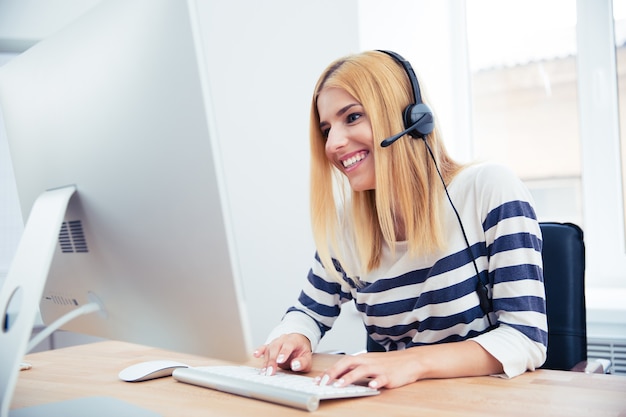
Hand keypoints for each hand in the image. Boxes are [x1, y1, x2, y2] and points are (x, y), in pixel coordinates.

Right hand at [253, 333, 312, 375]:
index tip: (280, 361)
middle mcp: (283, 339)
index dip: (284, 353)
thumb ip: (303, 362)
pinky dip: (259, 351)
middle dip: (272, 360)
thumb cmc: (301, 352)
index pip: (288, 345)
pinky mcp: (269, 346)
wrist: (297, 343)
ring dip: (266, 361)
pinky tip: (255, 355)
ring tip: (264, 372)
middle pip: (276, 348)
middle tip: (270, 372)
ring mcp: (275, 342)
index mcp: (293, 340)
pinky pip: (263, 347)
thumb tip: (295, 365)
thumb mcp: (307, 358)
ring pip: (269, 349)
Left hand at [317, 341, 502, 388]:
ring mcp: (379, 368)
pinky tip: (370, 386)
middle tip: (323, 383)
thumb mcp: (370, 363)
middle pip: (348, 364)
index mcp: (362, 358)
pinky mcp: (390, 376)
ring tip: (340, 386)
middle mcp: (368, 361)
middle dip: (334, 374)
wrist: (412, 361)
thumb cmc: (389, 363)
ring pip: (362, 371)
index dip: (329, 371)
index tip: (318, 381)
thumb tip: (338, 377)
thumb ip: (355, 369)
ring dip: (349, 378)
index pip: (341, 363)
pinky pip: (382, 378)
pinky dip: (376, 382)